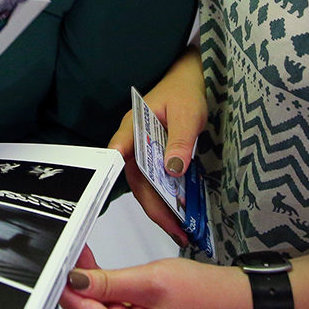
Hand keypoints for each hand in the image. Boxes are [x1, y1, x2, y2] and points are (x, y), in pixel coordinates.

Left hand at [58, 246, 248, 308]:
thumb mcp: (152, 282)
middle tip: (66, 244)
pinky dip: (100, 281)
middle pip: (84, 308)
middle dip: (74, 278)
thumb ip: (110, 282)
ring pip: (93, 302)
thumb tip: (74, 280)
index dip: (65, 283)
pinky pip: (107, 300)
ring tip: (77, 248)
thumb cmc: (203, 295)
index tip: (55, 257)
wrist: (234, 300)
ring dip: (87, 277)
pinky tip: (92, 262)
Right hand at [111, 51, 206, 245]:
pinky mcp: (154, 158)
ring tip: (180, 230)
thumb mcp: (186, 113)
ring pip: (145, 185)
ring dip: (160, 208)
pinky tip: (180, 213)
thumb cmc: (183, 90)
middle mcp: (133, 143)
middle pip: (137, 181)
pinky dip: (167, 199)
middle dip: (154, 208)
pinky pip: (156, 182)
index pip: (122, 155)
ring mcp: (143, 152)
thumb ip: (179, 139)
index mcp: (133, 128)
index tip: (138, 200)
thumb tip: (173, 169)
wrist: (186, 78)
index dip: (128, 180)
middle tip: (176, 230)